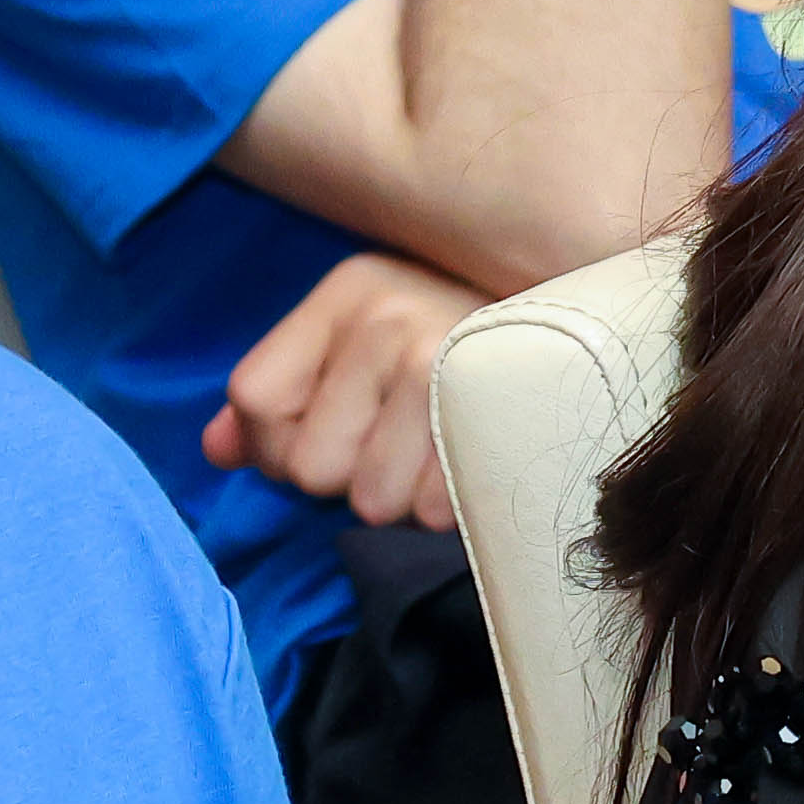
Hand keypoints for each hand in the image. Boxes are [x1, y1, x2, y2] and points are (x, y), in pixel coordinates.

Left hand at [207, 249, 486, 527]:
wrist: (588, 327)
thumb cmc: (463, 337)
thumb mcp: (368, 337)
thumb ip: (283, 392)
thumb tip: (215, 452)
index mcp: (350, 292)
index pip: (255, 398)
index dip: (274, 444)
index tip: (324, 435)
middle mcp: (388, 320)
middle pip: (309, 466)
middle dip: (348, 476)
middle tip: (394, 444)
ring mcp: (442, 368)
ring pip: (370, 501)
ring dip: (399, 498)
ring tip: (432, 454)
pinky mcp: (491, 420)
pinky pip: (430, 512)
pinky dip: (445, 505)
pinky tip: (466, 462)